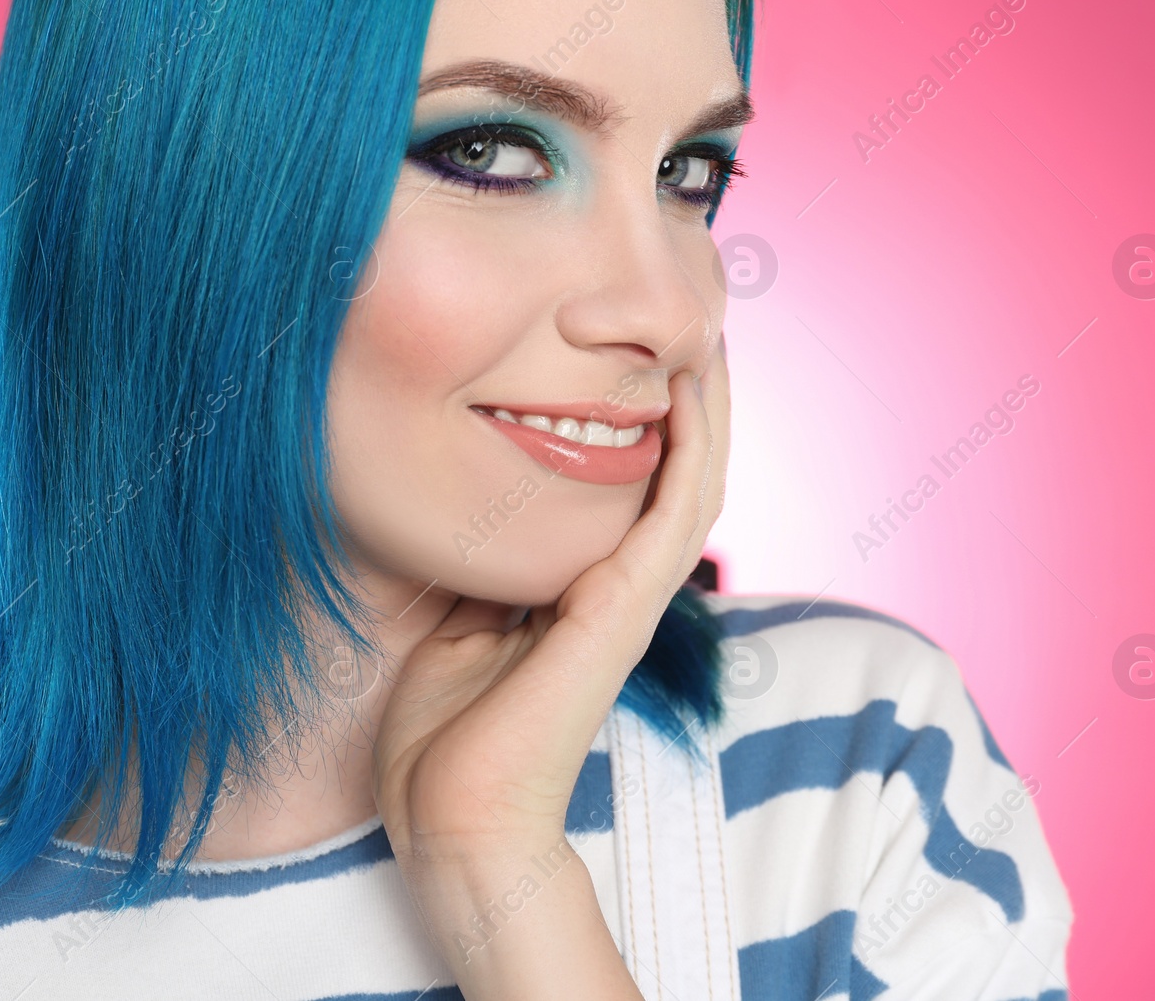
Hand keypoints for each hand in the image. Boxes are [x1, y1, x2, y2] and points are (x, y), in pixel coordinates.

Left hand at [371, 340, 729, 996]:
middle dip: (691, 409)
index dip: (648, 430)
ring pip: (694, 487)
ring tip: (708, 343)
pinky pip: (675, 511)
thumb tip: (484, 527)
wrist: (455, 820)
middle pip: (678, 482)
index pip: (633, 497)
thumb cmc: (446, 740)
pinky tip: (690, 392)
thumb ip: (486, 578)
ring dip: (708, 415)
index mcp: (580, 597)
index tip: (637, 361)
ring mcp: (628, 601)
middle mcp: (618, 593)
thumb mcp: (457, 630)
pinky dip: (690, 448)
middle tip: (695, 334)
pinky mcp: (622, 609)